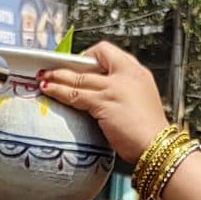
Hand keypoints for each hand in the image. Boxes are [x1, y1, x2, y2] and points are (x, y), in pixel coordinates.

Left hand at [39, 43, 172, 164]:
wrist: (157, 146)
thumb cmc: (148, 132)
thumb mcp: (138, 102)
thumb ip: (121, 93)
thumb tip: (96, 94)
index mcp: (137, 72)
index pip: (108, 52)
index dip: (88, 57)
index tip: (77, 67)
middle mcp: (127, 74)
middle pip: (91, 61)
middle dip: (68, 64)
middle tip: (53, 68)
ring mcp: (115, 88)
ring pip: (79, 77)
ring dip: (57, 76)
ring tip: (42, 77)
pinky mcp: (105, 103)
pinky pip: (75, 93)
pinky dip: (58, 90)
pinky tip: (48, 90)